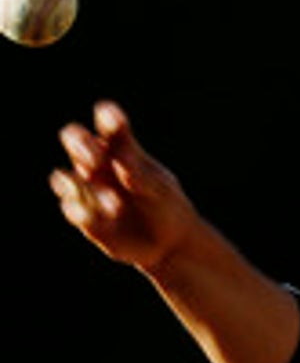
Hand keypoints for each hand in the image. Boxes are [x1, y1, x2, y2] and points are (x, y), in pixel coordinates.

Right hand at [50, 101, 197, 273]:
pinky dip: (82, 213)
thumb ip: (138, 172)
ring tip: (116, 205)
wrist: (168, 244)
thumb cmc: (165, 207)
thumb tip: (121, 158)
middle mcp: (96, 163)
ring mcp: (86, 188)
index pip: (109, 126)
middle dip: (80, 145)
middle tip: (95, 159)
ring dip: (86, 188)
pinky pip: (71, 209)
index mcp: (119, 148)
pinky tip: (99, 218)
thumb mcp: (158, 189)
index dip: (109, 119)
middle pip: (74, 140)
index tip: (115, 118)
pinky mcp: (83, 216)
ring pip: (66, 178)